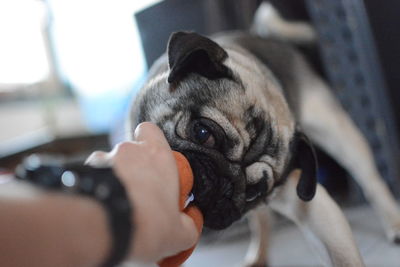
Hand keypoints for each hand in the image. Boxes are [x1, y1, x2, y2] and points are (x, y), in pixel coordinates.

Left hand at [86, 122, 198, 262]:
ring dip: (111, 176)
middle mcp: (130, 151)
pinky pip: (90, 175)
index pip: (151, 130)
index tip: (155, 159)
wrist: (105, 230)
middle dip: (132, 167)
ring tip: (115, 200)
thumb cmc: (145, 224)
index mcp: (157, 156)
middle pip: (129, 150)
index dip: (150, 141)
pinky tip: (100, 205)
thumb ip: (189, 224)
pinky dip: (94, 186)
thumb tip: (190, 222)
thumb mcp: (180, 233)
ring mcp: (104, 158)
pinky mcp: (83, 171)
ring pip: (108, 161)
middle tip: (136, 191)